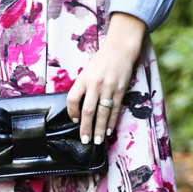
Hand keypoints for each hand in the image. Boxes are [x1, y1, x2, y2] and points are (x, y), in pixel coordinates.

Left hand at [66, 13, 146, 143]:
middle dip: (86, 128)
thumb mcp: (86, 72)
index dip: (72, 112)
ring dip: (100, 129)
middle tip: (85, 140)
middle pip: (88, 110)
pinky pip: (115, 110)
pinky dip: (112, 122)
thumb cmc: (101, 62)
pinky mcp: (120, 90)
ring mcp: (109, 88)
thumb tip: (79, 110)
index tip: (74, 120)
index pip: (72, 99)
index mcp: (83, 79)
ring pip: (102, 113)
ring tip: (98, 141)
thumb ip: (82, 88)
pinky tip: (109, 131)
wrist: (120, 50)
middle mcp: (95, 84)